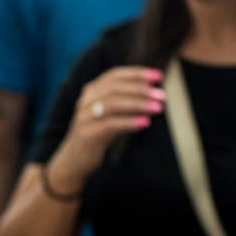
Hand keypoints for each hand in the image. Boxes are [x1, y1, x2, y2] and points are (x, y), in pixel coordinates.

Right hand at [49, 67, 165, 190]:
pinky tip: (145, 123)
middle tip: (162, 95)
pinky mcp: (86, 134)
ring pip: (113, 103)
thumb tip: (153, 94)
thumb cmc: (97, 136)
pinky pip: (110, 124)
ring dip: (138, 104)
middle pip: (115, 87)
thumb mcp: (111, 115)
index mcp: (92, 91)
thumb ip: (125, 103)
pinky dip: (129, 122)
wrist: (74, 161)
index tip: (158, 76)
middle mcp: (86, 100)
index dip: (137, 73)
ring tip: (157, 108)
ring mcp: (84, 117)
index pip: (115, 75)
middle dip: (141, 89)